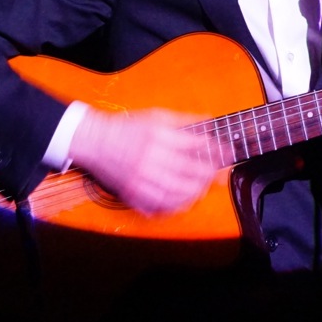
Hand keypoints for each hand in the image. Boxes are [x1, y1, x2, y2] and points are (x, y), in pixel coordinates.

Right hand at [67, 107, 224, 214]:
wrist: (95, 142)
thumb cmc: (126, 128)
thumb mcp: (156, 116)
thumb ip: (184, 120)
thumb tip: (209, 120)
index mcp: (156, 135)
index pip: (193, 144)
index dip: (213, 149)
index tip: (226, 152)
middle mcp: (148, 158)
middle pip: (187, 171)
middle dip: (208, 174)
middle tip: (220, 175)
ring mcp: (140, 178)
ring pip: (175, 192)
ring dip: (195, 192)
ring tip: (204, 188)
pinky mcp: (132, 193)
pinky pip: (158, 205)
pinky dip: (175, 205)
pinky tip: (185, 200)